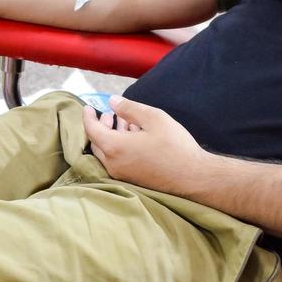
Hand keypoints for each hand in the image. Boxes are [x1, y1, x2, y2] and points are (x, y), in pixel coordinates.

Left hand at [82, 96, 211, 193]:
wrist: (193, 177)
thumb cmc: (174, 146)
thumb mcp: (153, 118)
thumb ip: (129, 108)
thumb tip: (112, 101)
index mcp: (115, 147)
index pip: (91, 130)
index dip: (87, 117)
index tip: (88, 107)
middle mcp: (113, 164)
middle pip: (97, 142)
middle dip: (100, 126)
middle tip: (109, 115)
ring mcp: (121, 174)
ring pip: (107, 152)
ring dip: (111, 136)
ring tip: (123, 122)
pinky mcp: (131, 180)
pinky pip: (117, 161)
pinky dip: (118, 147)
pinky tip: (134, 137)